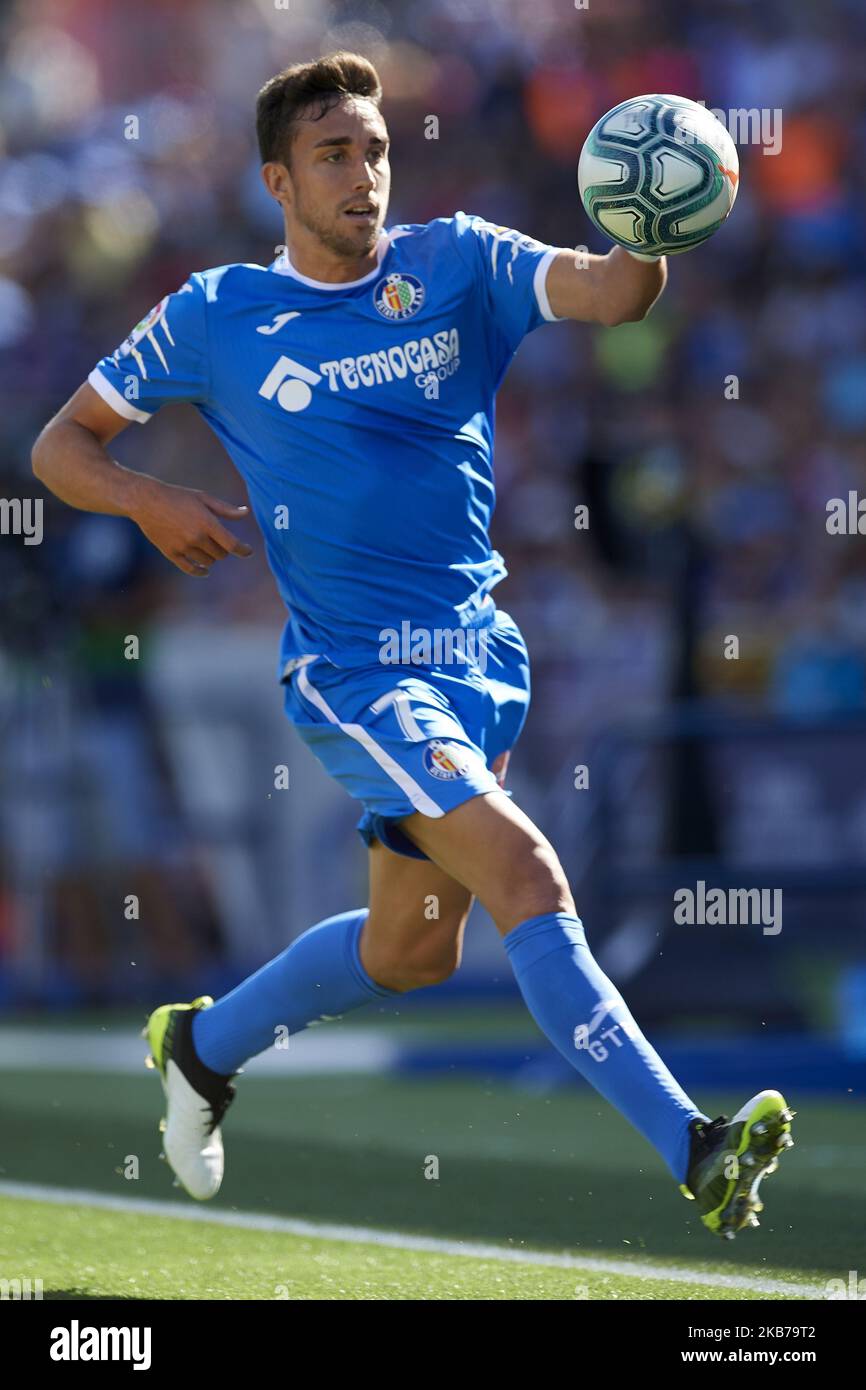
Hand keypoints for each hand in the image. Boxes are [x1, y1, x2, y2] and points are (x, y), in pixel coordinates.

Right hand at [128, 477, 253, 576]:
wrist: (146, 501)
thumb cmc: (177, 496)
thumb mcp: (203, 498)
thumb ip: (226, 509)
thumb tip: (246, 513)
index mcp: (207, 523)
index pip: (232, 544)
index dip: (244, 550)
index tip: (249, 551)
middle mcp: (196, 537)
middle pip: (221, 554)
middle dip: (223, 549)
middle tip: (219, 540)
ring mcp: (183, 547)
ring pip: (208, 562)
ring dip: (212, 557)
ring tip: (207, 547)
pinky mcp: (171, 553)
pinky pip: (191, 569)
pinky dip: (200, 572)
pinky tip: (205, 571)